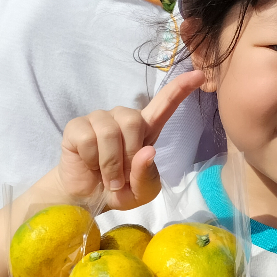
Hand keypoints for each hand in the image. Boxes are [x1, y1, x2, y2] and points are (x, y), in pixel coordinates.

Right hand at [56, 70, 203, 209]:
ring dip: (109, 162)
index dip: (180, 89)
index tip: (199, 76)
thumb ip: (146, 176)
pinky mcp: (77, 126)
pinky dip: (91, 159)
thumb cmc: (119, 191)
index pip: (165, 104)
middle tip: (121, 176)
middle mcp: (122, 119)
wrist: (87, 200)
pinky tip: (90, 164)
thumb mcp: (141, 192)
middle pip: (133, 120)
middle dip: (128, 154)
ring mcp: (99, 119)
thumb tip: (147, 151)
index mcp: (145, 130)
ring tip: (107, 176)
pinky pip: (88, 138)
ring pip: (109, 131)